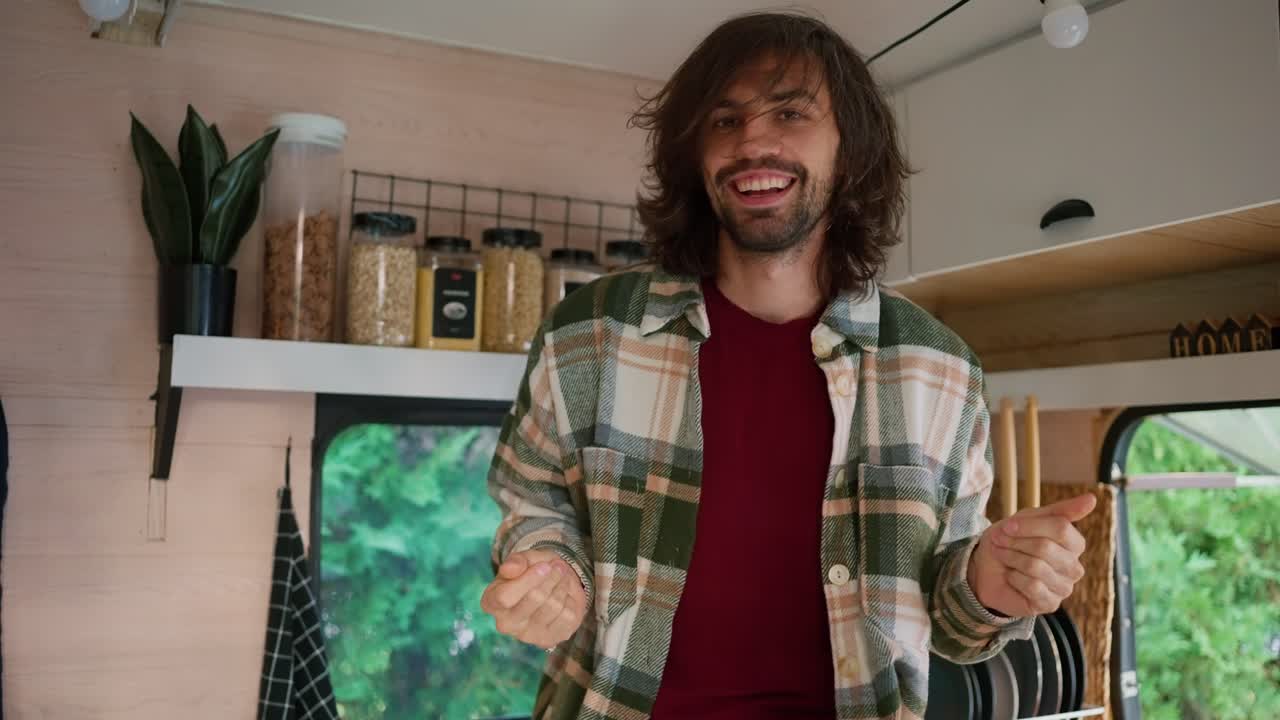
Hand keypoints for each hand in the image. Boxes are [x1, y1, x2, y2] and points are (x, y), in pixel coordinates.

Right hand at [480, 549, 588, 649]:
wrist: (550, 588)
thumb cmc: (531, 572)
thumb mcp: (523, 560)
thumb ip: (516, 561)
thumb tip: (511, 569)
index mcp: (491, 602)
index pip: (505, 597)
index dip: (528, 580)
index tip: (544, 566)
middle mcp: (505, 624)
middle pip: (534, 599)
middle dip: (551, 578)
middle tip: (559, 566)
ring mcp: (526, 636)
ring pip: (553, 606)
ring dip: (562, 586)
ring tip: (563, 576)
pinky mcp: (547, 640)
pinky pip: (567, 617)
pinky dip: (570, 601)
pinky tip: (565, 595)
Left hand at [969, 493, 1096, 617]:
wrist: (985, 570)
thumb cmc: (1010, 542)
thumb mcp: (1028, 519)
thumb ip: (1061, 511)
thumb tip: (1092, 498)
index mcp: (1074, 544)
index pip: (1060, 528)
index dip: (1029, 526)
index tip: (1007, 526)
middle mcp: (1074, 567)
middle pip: (1045, 547)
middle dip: (1015, 543)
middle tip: (1000, 542)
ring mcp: (1064, 587)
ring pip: (1036, 566)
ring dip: (1011, 558)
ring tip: (1003, 556)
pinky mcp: (1051, 604)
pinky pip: (1032, 586)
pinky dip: (1014, 578)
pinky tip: (1011, 577)